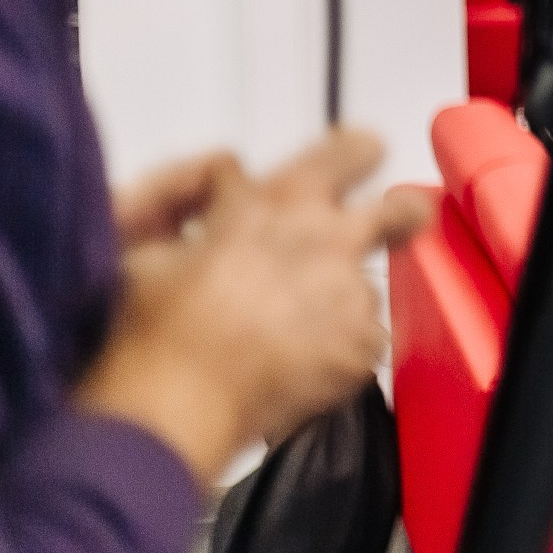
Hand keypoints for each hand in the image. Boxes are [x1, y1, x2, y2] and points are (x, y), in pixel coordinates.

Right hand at [76, 128, 432, 485]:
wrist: (172, 402)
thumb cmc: (151, 320)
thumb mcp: (153, 238)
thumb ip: (197, 199)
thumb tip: (227, 181)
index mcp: (282, 200)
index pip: (348, 151)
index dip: (354, 156)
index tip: (358, 163)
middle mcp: (331, 236)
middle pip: (401, 209)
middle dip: (400, 215)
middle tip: (388, 231)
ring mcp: (353, 292)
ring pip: (363, 288)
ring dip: (336, 304)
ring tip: (284, 340)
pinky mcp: (363, 346)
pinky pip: (359, 342)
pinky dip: (334, 354)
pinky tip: (292, 372)